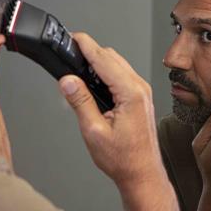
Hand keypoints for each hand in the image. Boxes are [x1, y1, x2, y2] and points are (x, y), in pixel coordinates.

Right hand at [58, 33, 163, 189]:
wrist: (141, 173)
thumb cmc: (123, 159)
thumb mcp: (93, 131)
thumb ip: (80, 101)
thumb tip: (68, 80)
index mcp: (131, 93)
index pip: (104, 59)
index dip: (86, 45)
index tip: (73, 37)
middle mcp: (140, 89)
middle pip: (112, 57)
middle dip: (90, 52)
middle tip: (69, 53)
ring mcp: (142, 92)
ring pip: (118, 64)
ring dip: (98, 62)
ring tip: (78, 67)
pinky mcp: (140, 97)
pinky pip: (122, 75)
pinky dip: (107, 72)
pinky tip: (93, 81)